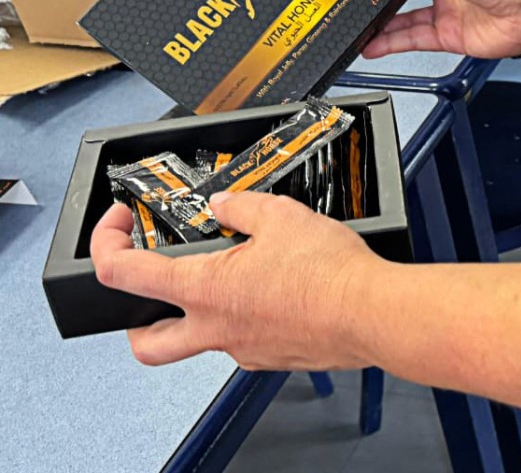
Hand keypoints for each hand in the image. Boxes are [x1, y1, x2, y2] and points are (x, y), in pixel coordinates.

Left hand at [90, 192, 383, 369]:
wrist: (373, 312)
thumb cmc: (330, 274)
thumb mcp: (279, 214)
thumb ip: (242, 207)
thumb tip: (226, 205)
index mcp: (203, 289)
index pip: (121, 273)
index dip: (106, 242)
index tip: (118, 225)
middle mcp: (216, 329)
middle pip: (146, 344)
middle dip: (135, 321)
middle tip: (148, 294)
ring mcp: (245, 350)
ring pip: (202, 344)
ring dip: (202, 316)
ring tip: (231, 282)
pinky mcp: (277, 357)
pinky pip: (248, 342)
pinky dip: (250, 320)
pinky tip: (276, 294)